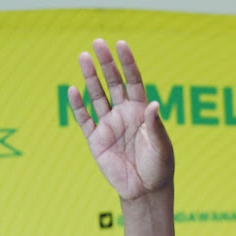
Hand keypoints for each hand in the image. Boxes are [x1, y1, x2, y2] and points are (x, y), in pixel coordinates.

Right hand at [68, 39, 173, 201]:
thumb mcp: (162, 147)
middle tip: (97, 43)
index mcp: (142, 113)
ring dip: (90, 78)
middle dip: (106, 64)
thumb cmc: (159, 169)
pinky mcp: (96, 140)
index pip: (134, 82)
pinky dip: (78, 106)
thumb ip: (156, 126)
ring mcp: (109, 126)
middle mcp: (124, 115)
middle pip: (114, 84)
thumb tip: (153, 103)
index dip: (128, 64)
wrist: (145, 191)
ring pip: (97, 97)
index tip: (121, 45)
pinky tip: (73, 89)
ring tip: (83, 57)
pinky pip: (84, 120)